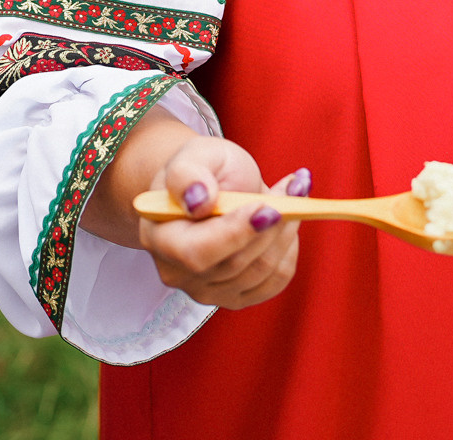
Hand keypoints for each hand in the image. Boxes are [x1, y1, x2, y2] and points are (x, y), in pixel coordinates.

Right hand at [139, 135, 306, 308]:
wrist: (211, 188)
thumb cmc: (202, 171)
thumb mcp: (192, 155)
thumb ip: (187, 175)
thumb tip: (197, 202)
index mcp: (159, 237)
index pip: (197, 252)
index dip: (236, 232)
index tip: (266, 206)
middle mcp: (178, 272)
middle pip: (236, 262)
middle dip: (272, 223)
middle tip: (293, 187)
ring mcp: (207, 290)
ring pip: (261, 271)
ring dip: (286, 231)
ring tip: (292, 194)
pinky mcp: (235, 296)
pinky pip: (276, 281)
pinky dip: (289, 249)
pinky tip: (285, 223)